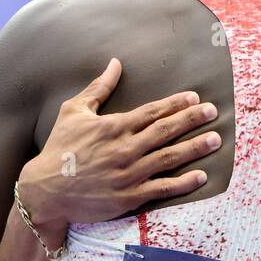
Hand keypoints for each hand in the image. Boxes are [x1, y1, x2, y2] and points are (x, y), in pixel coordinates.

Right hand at [17, 58, 220, 235]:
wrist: (45, 190)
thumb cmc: (60, 148)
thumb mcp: (73, 111)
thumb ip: (98, 88)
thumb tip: (114, 63)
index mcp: (114, 126)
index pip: (153, 111)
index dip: (176, 103)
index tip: (195, 97)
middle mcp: (125, 148)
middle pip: (166, 131)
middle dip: (192, 120)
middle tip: (213, 112)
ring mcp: (129, 173)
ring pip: (169, 157)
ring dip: (194, 147)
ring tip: (215, 139)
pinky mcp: (129, 197)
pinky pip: (162, 188)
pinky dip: (183, 183)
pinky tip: (201, 176)